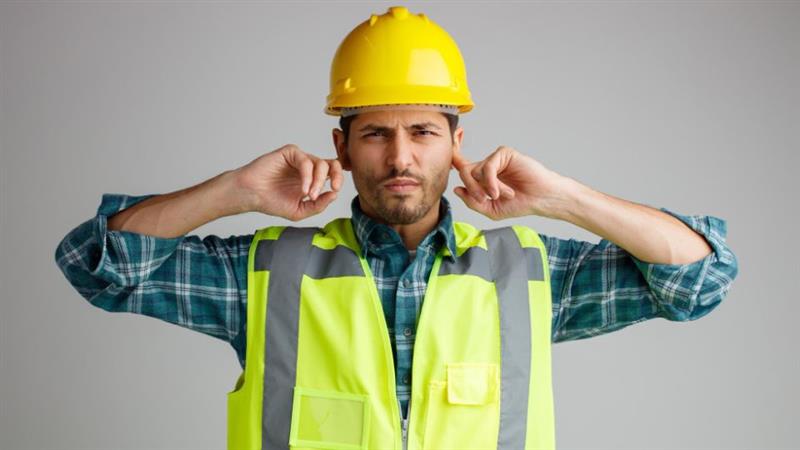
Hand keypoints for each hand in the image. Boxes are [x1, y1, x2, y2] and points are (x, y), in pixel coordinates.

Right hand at [233, 144, 343, 220]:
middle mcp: (308, 167)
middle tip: (331, 189)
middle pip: (331, 164)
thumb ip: (318, 205)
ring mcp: (299, 159)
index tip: (335, 190)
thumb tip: (334, 195)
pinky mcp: (290, 153)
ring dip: (318, 181)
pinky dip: (308, 175)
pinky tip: (303, 189)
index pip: (333, 172)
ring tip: (309, 194)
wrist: (251, 196)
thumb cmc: (271, 202)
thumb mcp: (300, 210)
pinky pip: (306, 160)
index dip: (339, 179)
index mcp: (312, 179)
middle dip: (334, 178)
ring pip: (320, 163)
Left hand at [451, 145, 569, 219]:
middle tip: (485, 200)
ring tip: (500, 196)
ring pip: (474, 170)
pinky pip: (487, 166)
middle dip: (471, 189)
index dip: (452, 158)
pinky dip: (491, 181)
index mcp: (482, 178)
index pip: (462, 166)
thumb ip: (473, 202)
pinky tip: (500, 191)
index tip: (446, 148)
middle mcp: (487, 166)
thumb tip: (457, 189)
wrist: (541, 199)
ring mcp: (495, 159)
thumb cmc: (520, 204)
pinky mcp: (504, 154)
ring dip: (485, 188)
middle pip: (464, 172)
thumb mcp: (491, 210)